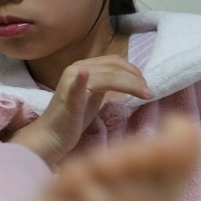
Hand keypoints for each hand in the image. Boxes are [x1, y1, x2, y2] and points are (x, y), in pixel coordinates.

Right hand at [5, 55, 153, 167]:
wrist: (50, 138)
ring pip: (108, 76)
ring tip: (146, 95)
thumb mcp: (94, 98)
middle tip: (149, 92)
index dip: (133, 71)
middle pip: (114, 66)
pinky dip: (82, 79)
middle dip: (136, 78)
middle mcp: (76, 69)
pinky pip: (77, 86)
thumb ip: (108, 85)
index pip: (114, 61)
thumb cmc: (72, 119)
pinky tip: (84, 74)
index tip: (146, 86)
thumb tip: (133, 80)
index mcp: (83, 67)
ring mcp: (71, 82)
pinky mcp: (68, 98)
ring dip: (130, 83)